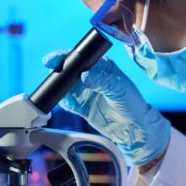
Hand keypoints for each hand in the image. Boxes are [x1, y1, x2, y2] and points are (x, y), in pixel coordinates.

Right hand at [43, 50, 169, 165]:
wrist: (134, 129)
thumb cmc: (133, 104)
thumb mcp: (119, 89)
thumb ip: (102, 81)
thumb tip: (84, 76)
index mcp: (102, 67)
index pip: (82, 58)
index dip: (67, 56)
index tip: (53, 59)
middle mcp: (92, 77)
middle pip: (71, 70)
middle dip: (59, 71)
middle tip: (51, 73)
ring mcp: (86, 92)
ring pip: (67, 86)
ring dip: (60, 87)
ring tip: (59, 90)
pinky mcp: (82, 107)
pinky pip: (69, 102)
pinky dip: (65, 102)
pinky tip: (67, 102)